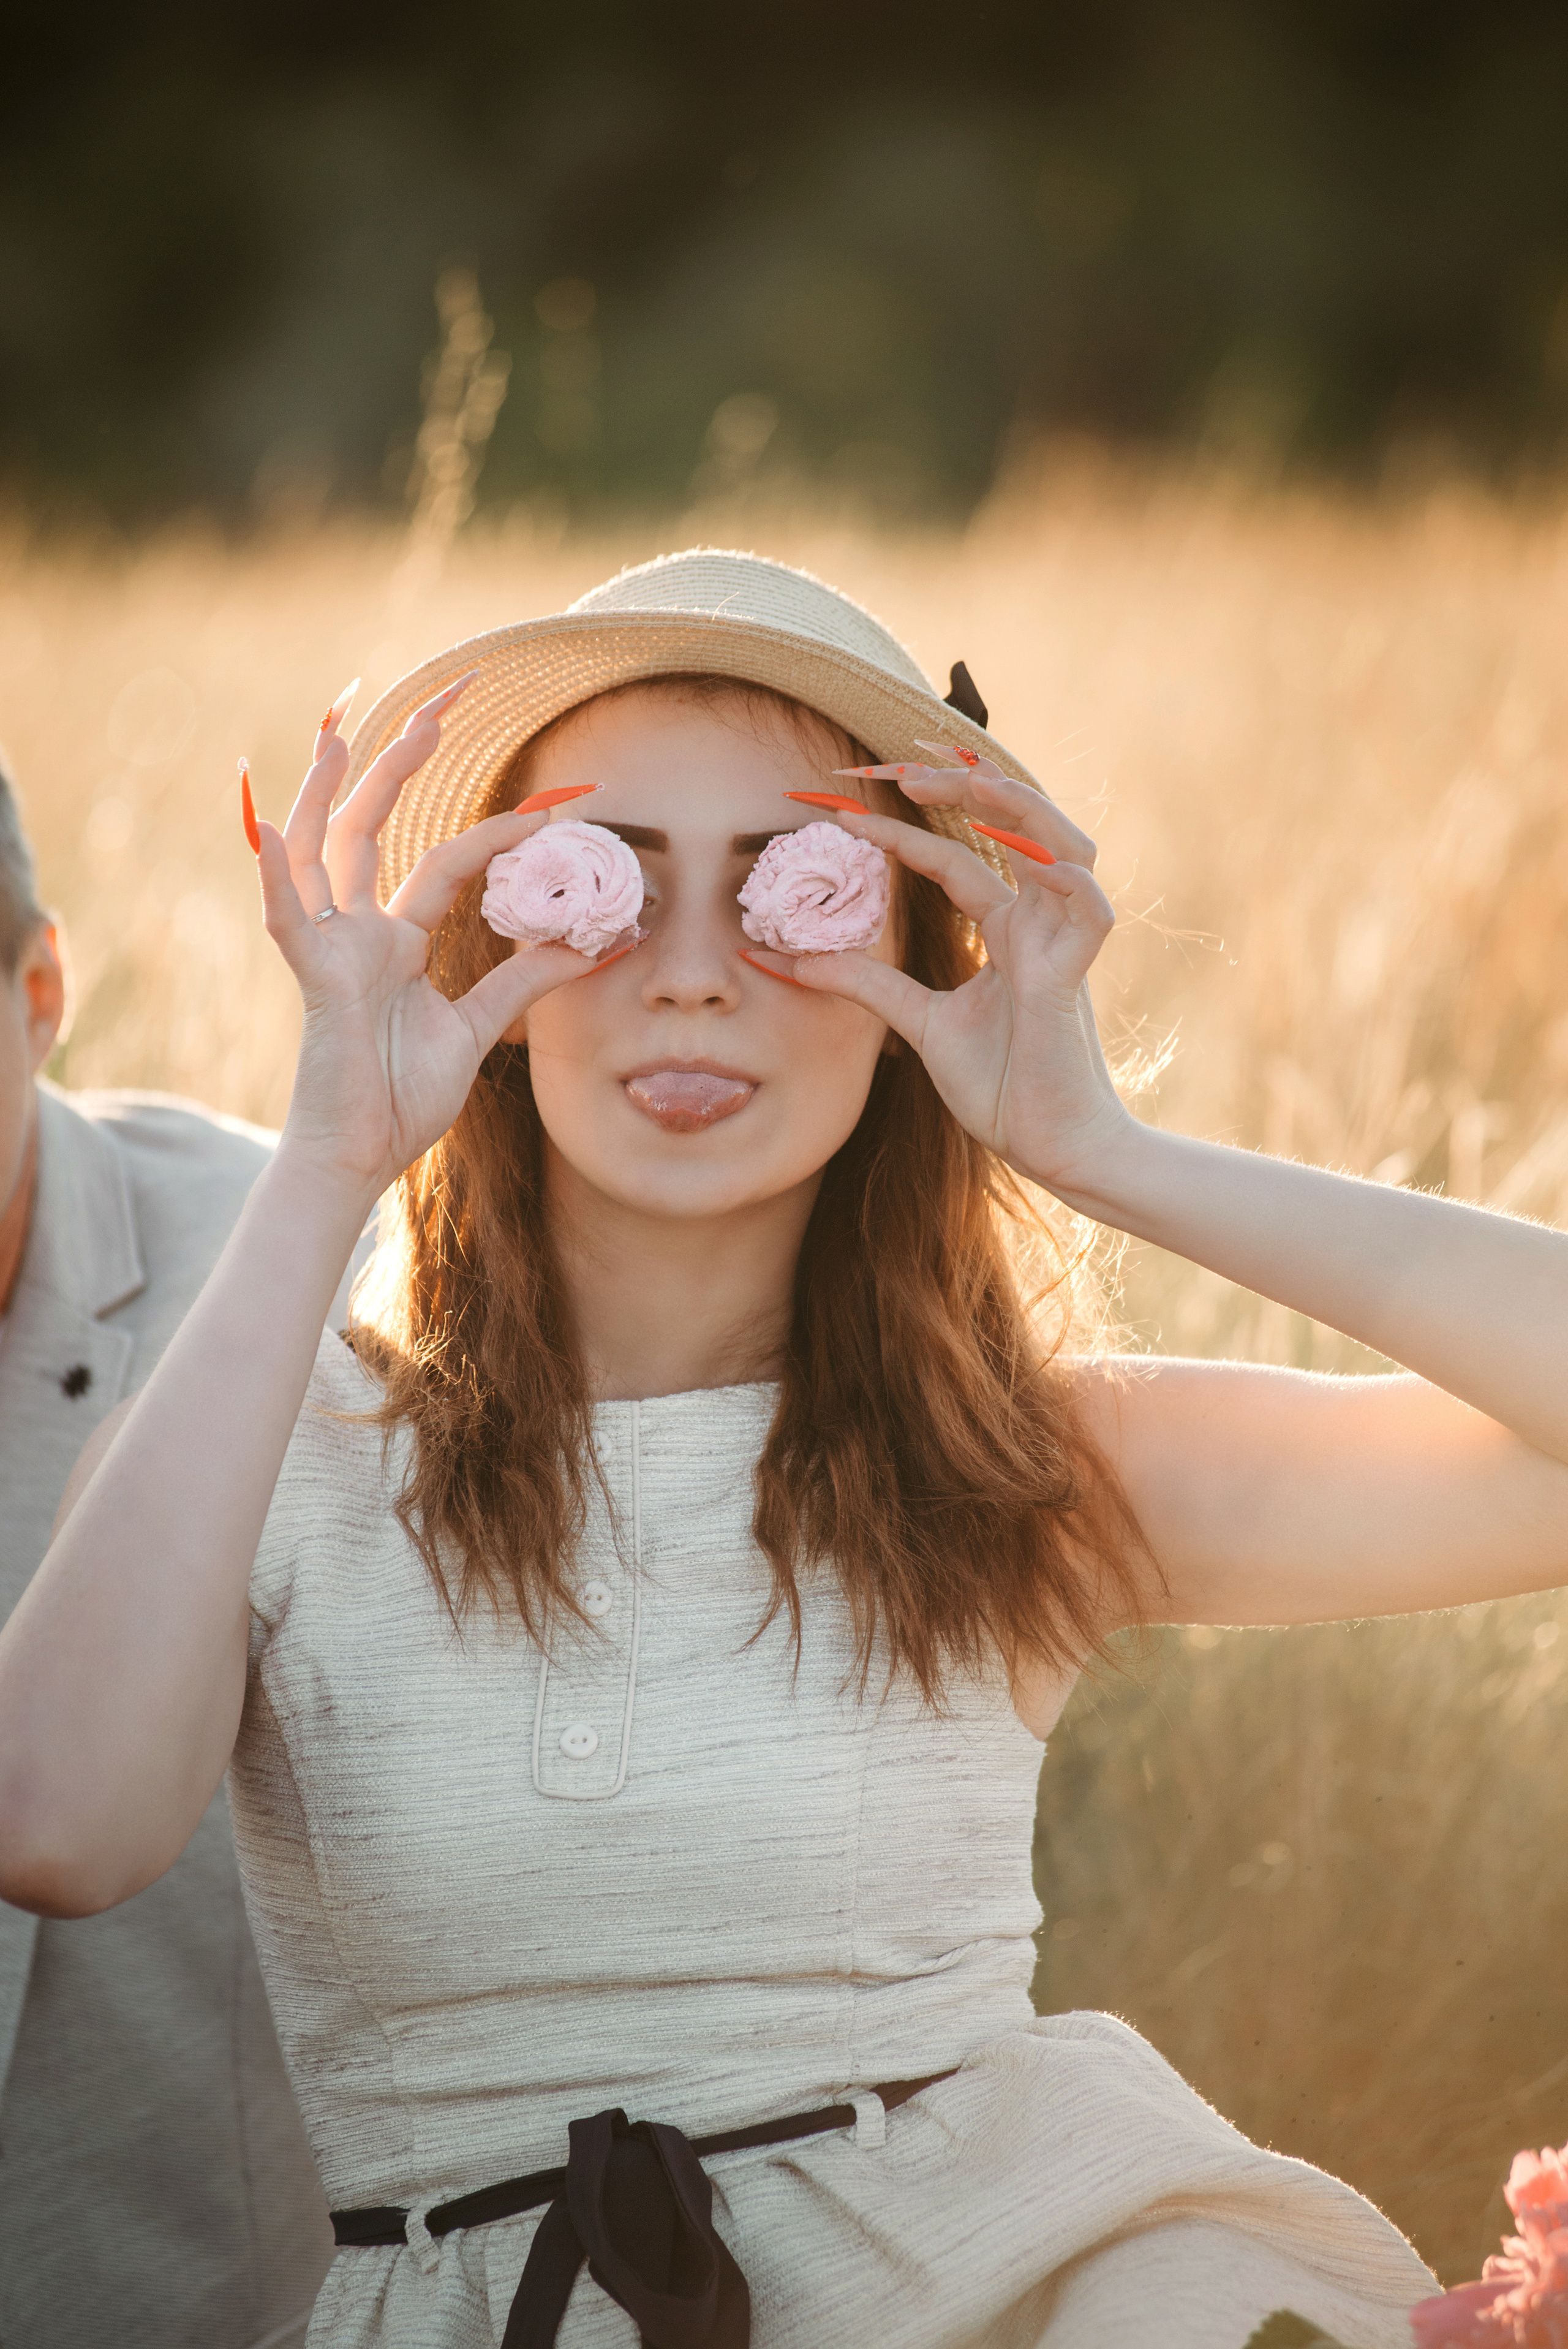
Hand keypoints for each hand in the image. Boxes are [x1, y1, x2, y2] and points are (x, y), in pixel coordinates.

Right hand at [254, 681, 598, 1203]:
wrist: (359, 1157)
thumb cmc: (403, 1098)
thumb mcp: (477, 1029)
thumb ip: (523, 983)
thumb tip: (587, 946)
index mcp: (395, 940)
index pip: (451, 860)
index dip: (502, 831)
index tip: (556, 808)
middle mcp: (357, 931)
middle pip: (373, 825)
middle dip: (402, 761)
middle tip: (440, 702)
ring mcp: (330, 950)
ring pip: (321, 849)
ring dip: (327, 787)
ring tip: (337, 724)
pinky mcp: (314, 979)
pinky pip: (288, 917)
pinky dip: (275, 873)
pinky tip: (268, 824)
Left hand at [793, 752, 1132, 1196]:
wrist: (1049, 1147)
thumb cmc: (1000, 1086)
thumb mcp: (916, 1024)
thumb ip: (865, 985)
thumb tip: (787, 960)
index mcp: (1004, 931)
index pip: (949, 859)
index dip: (899, 829)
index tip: (838, 810)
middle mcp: (1035, 926)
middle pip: (1012, 829)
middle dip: (962, 788)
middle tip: (897, 765)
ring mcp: (1060, 947)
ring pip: (1065, 849)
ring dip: (1020, 809)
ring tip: (965, 780)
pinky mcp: (1072, 981)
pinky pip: (1089, 913)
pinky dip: (1068, 882)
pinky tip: (1035, 861)